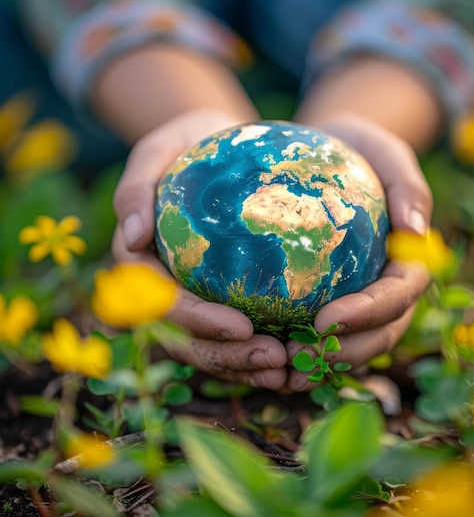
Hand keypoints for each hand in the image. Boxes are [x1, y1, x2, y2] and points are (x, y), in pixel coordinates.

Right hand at [112, 109, 289, 389]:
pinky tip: (298, 356)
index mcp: (140, 266)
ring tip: (289, 371)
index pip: (162, 304)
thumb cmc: (185, 145)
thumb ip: (135, 189)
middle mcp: (162, 293)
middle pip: (186, 340)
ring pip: (210, 349)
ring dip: (246, 367)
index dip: (197, 322)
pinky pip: (235, 337)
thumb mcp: (158, 149)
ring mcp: (190, 302)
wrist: (213, 146)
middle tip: (274, 359)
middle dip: (227, 358)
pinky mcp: (218, 301)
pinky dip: (260, 352)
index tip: (242, 326)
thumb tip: (131, 236)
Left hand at [284, 113, 432, 390]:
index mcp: (408, 261)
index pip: (398, 296)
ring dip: (321, 364)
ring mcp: (363, 303)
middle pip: (380, 334)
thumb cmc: (356, 148)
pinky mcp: (332, 304)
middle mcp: (390, 290)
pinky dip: (300, 353)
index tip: (327, 319)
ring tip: (280, 369)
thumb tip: (417, 229)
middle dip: (346, 352)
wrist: (329, 154)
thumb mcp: (382, 150)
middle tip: (299, 355)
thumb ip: (406, 184)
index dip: (370, 314)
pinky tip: (265, 356)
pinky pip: (322, 337)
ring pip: (352, 347)